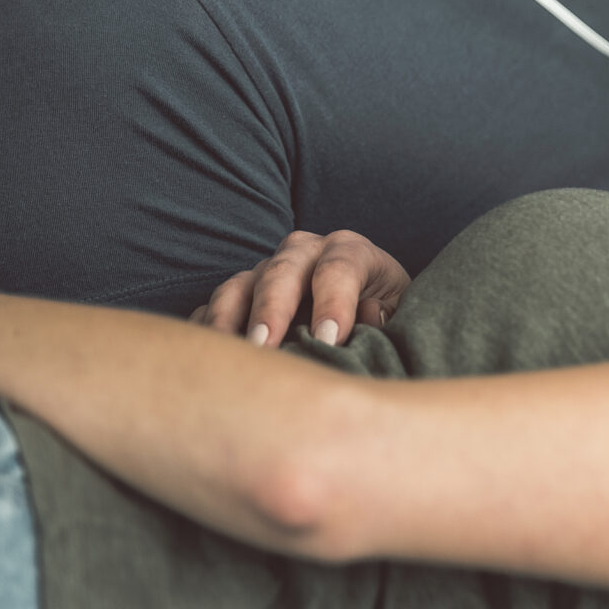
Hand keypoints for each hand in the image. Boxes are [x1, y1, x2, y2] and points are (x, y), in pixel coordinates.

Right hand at [192, 230, 410, 346]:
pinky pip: (215, 307)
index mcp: (351, 252)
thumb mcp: (401, 314)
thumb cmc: (387, 318)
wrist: (369, 313)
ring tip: (231, 355)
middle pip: (283, 270)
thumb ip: (389, 315)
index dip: (334, 302)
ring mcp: (267, 272)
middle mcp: (305, 253)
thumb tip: (368, 316)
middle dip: (273, 307)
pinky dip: (207, 328)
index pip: (340, 267)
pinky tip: (207, 355)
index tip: (329, 339)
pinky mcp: (241, 296)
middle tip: (266, 345)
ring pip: (241, 285)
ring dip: (230, 319)